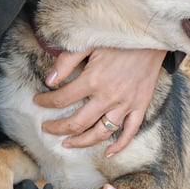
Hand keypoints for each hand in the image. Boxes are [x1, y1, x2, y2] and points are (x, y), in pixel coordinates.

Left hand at [34, 47, 166, 156]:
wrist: (151, 35)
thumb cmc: (118, 37)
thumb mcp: (88, 42)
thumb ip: (67, 61)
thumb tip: (49, 80)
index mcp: (93, 80)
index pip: (61, 99)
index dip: (45, 102)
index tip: (38, 100)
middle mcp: (108, 96)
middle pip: (77, 123)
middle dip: (57, 128)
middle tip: (47, 128)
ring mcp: (126, 104)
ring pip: (100, 132)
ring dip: (82, 142)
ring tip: (68, 143)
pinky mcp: (140, 105)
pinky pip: (130, 132)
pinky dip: (120, 145)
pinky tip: (108, 153)